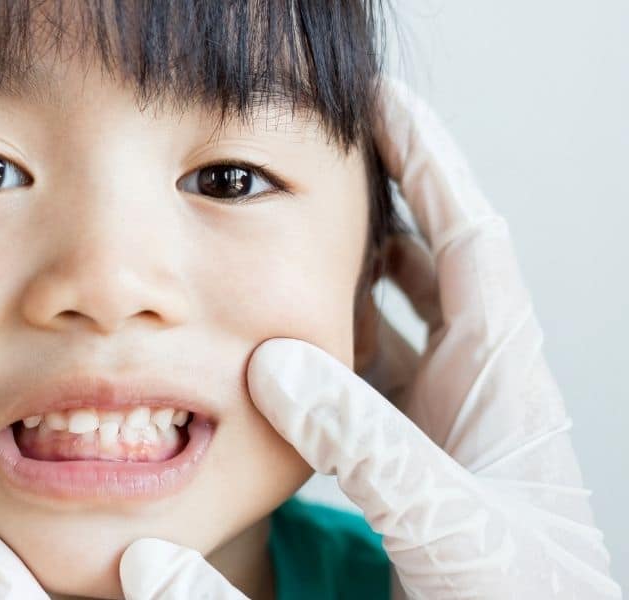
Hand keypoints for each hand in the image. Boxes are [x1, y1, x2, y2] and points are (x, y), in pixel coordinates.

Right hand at [240, 78, 618, 597]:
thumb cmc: (520, 599)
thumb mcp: (448, 518)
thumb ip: (366, 445)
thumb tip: (276, 366)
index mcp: (503, 379)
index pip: (468, 239)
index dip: (429, 164)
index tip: (386, 105)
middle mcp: (476, 387)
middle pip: (434, 264)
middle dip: (388, 203)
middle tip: (332, 161)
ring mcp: (444, 422)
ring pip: (397, 320)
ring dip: (354, 272)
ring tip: (303, 235)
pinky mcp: (413, 458)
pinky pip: (370, 377)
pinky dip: (333, 345)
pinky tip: (291, 343)